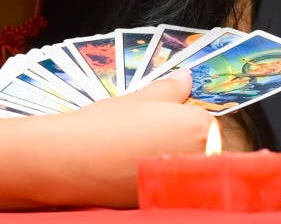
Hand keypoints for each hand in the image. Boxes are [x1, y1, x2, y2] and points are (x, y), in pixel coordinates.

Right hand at [37, 68, 211, 207]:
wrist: (76, 161)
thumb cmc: (107, 125)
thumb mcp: (139, 98)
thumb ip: (170, 88)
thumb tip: (186, 78)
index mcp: (200, 126)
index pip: (204, 119)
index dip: (182, 115)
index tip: (161, 116)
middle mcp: (203, 158)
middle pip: (203, 144)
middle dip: (182, 138)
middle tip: (149, 133)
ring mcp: (189, 183)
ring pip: (190, 165)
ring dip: (174, 157)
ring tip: (140, 149)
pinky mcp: (173, 201)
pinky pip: (175, 183)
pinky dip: (163, 175)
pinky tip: (138, 167)